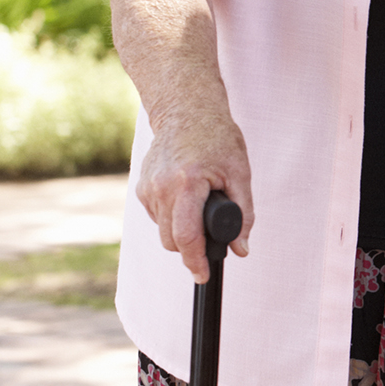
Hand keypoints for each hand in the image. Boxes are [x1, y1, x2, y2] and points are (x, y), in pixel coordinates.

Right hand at [134, 105, 254, 283]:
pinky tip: (185, 198)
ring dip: (180, 231)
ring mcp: (148, 186)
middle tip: (209, 241)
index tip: (203, 275)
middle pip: (171, 240)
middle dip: (190, 249)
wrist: (187, 110)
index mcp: (187, 182)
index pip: (187, 236)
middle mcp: (162, 186)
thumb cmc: (217, 138)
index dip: (195, 261)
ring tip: (199, 208)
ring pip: (163, 230)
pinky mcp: (141, 186)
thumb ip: (243, 213)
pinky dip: (171, 216)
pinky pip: (157, 216)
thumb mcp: (239, 172)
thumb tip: (241, 249)